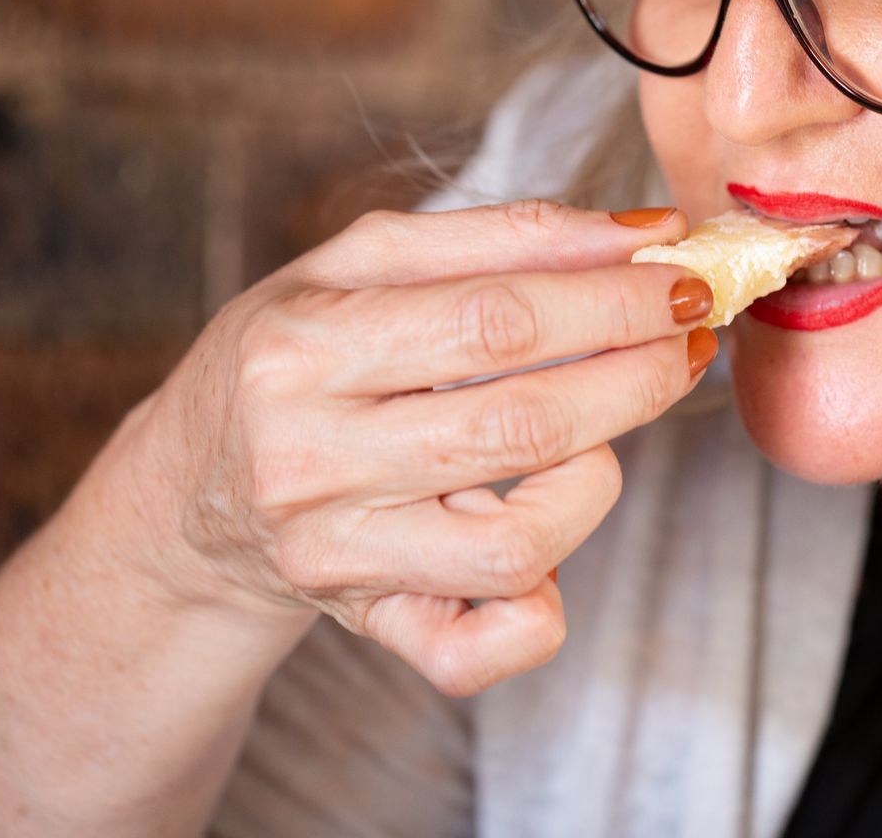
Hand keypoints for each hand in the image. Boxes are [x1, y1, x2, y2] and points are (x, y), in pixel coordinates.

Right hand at [108, 199, 712, 696]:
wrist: (190, 495)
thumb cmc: (295, 355)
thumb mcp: (361, 265)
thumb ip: (502, 235)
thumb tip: (643, 234)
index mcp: (303, 349)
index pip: (495, 320)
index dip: (611, 301)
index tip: (682, 278)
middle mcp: (309, 460)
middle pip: (521, 426)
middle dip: (636, 374)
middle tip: (691, 336)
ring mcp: (338, 557)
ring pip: (517, 544)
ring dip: (599, 477)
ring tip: (603, 427)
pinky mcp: (369, 626)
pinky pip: (480, 648)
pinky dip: (540, 611)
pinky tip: (554, 539)